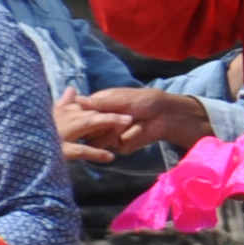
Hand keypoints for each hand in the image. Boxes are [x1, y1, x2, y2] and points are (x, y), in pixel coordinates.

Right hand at [57, 90, 191, 160]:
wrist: (166, 116)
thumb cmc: (145, 101)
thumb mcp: (123, 98)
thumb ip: (101, 102)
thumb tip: (77, 99)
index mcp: (98, 107)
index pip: (80, 114)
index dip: (86, 114)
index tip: (96, 111)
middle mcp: (100, 122)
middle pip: (87, 130)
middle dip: (104, 123)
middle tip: (125, 116)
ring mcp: (109, 135)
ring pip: (98, 140)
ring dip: (116, 130)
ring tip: (132, 121)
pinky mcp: (119, 146)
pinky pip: (115, 146)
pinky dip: (128, 136)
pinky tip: (138, 129)